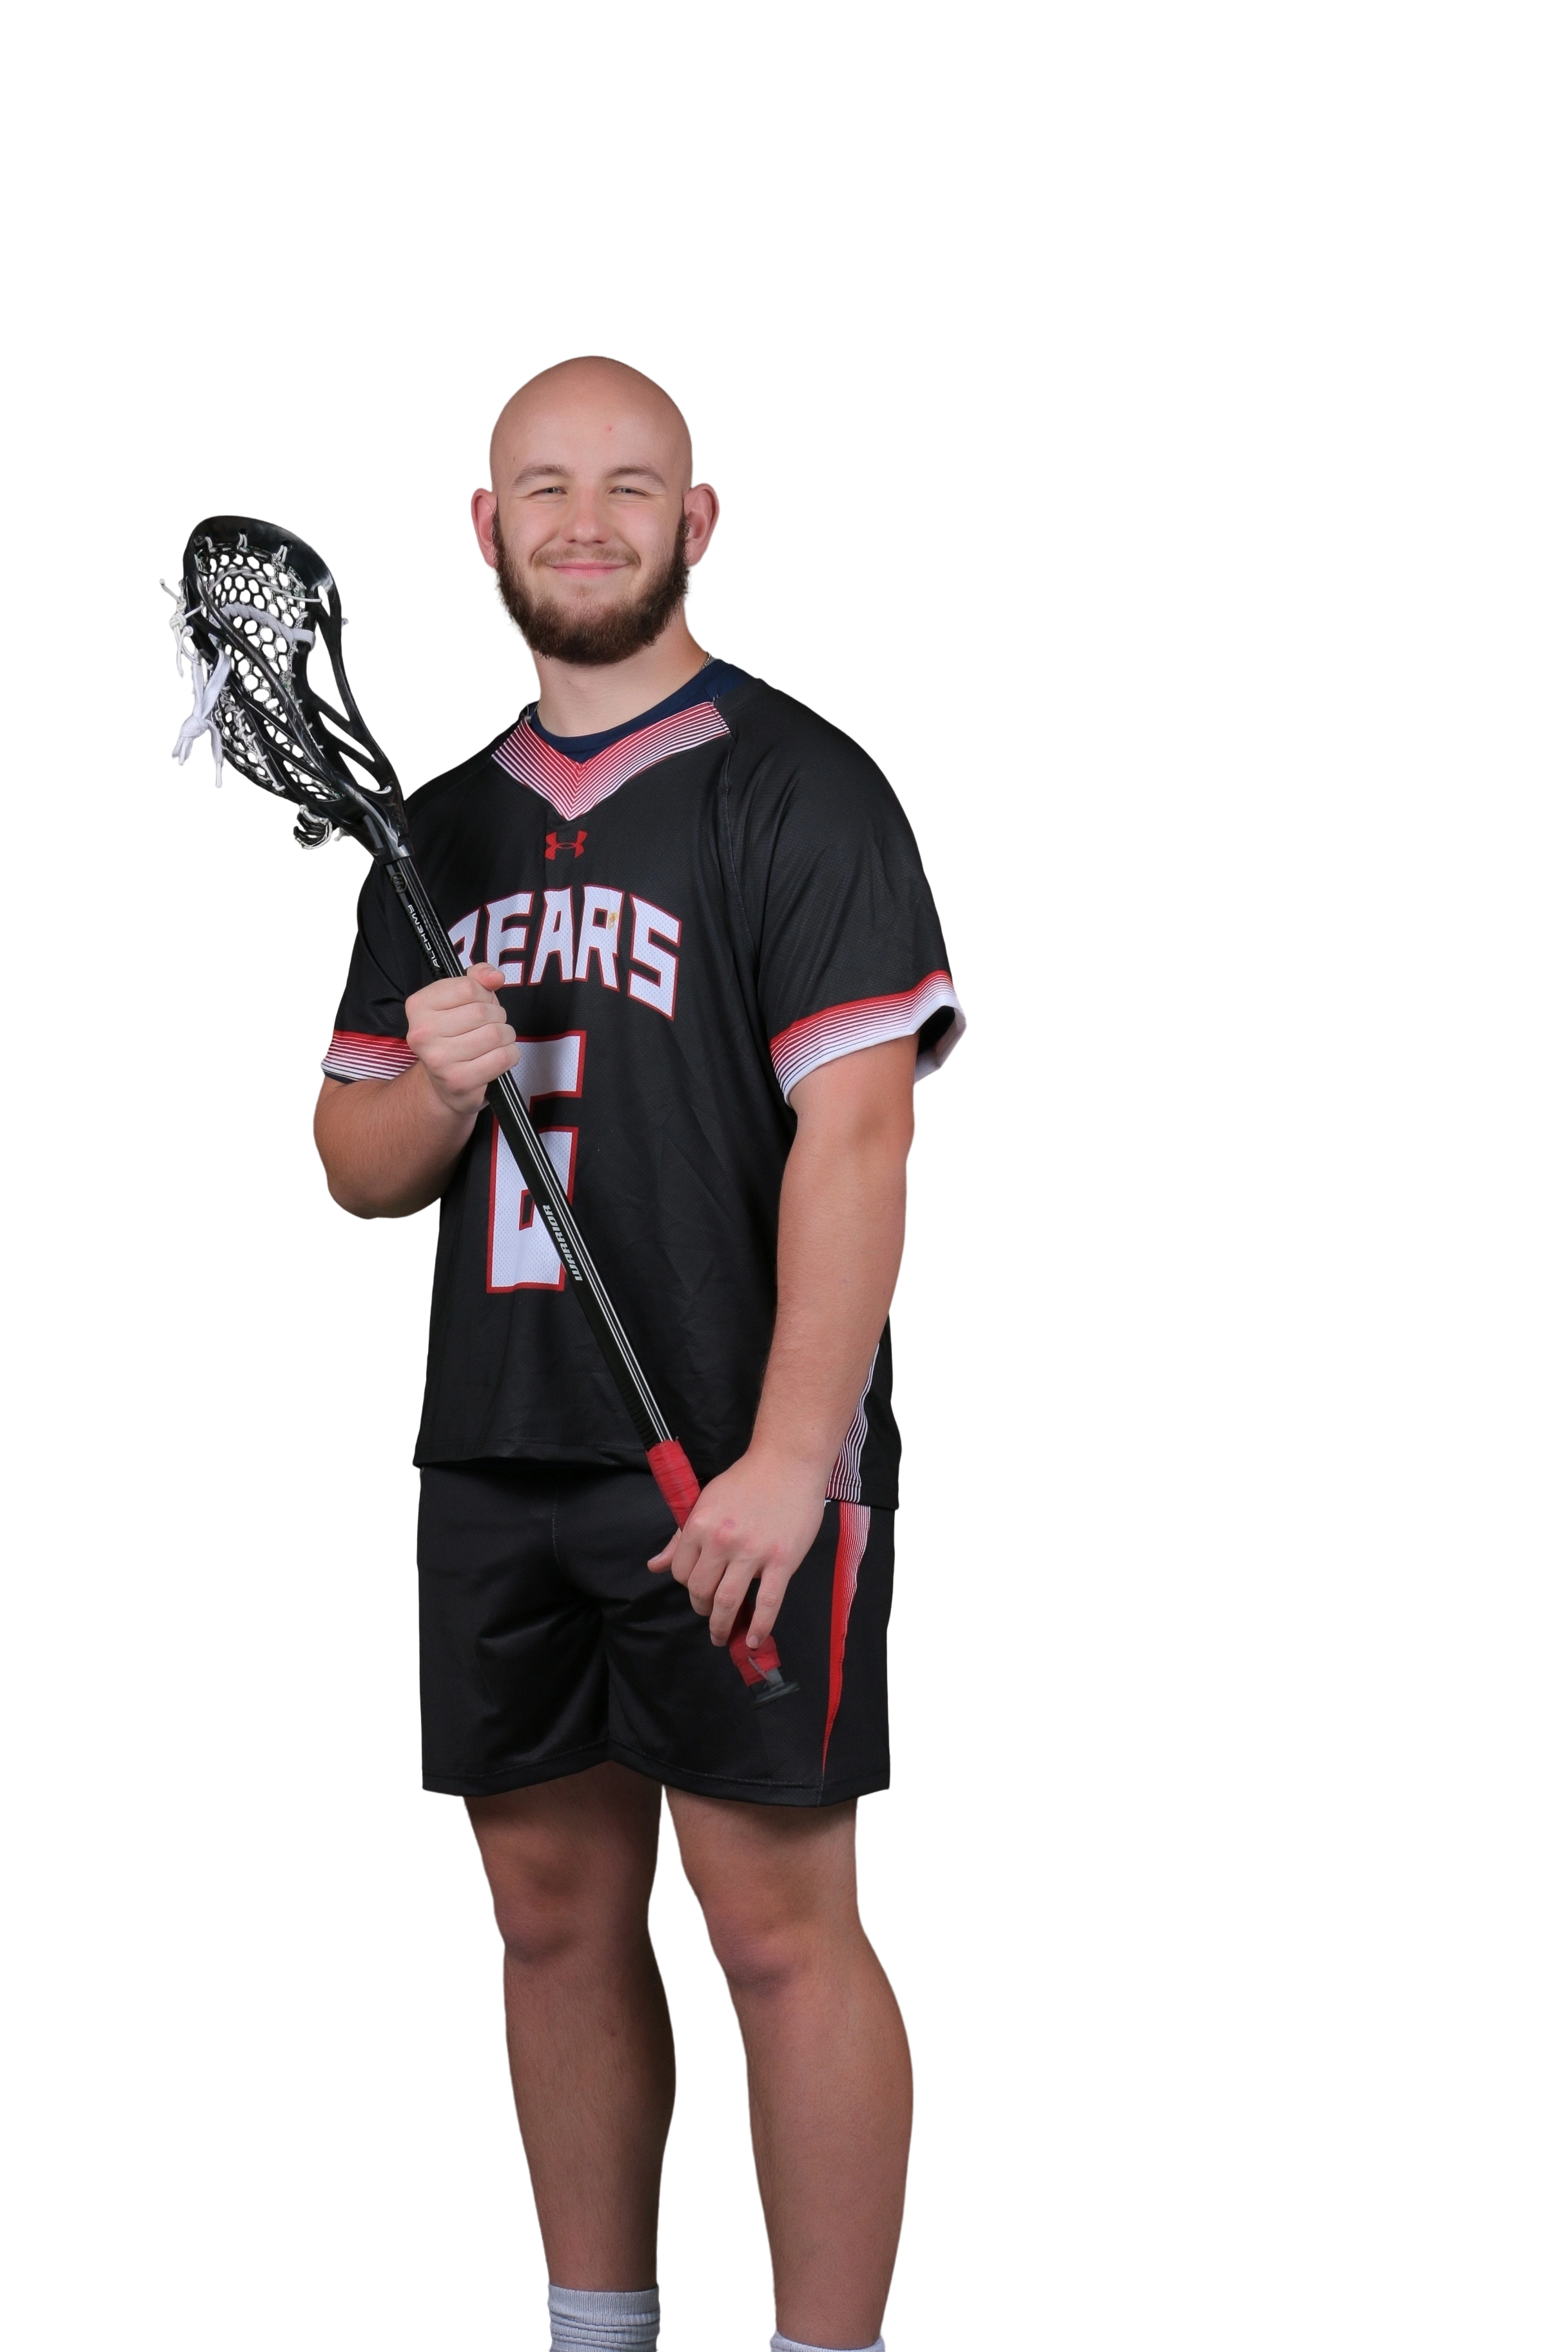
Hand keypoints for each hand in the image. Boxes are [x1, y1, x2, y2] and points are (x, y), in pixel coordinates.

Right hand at [404, 963, 520, 1116]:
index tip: (480, 1004)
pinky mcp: (459, 1081)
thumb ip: (477, 978)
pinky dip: (510, 1055)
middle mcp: (422, 1033)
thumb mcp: (460, 1000)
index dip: (484, 994)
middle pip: (483, 1012)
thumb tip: (495, 977)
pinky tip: (498, 1057)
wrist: (444, 1084)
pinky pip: (502, 1057)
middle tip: (490, 1026)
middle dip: (497, 1016)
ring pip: (496, 1034)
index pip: (469, 987)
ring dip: (506, 1036)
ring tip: (495, 1042)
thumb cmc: (455, 1035)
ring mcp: (439, 1059)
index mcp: (418, 1006)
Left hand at [648, 1449, 827, 1651]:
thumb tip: (655, 1566)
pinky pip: (768, 1603)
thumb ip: (680, 1538)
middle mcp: (721, 1540)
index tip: (699, 1589)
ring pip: (728, 1602)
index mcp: (699, 1525)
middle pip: (701, 1590)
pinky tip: (754, 1639)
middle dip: (702, 1609)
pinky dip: (760, 1627)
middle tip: (710, 1615)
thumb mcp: (704, 1502)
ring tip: (723, 1635)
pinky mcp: (782, 1560)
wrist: (787, 1462)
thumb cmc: (746, 1481)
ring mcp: (753, 1552)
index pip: (681, 1572)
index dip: (687, 1585)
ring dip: (722, 1625)